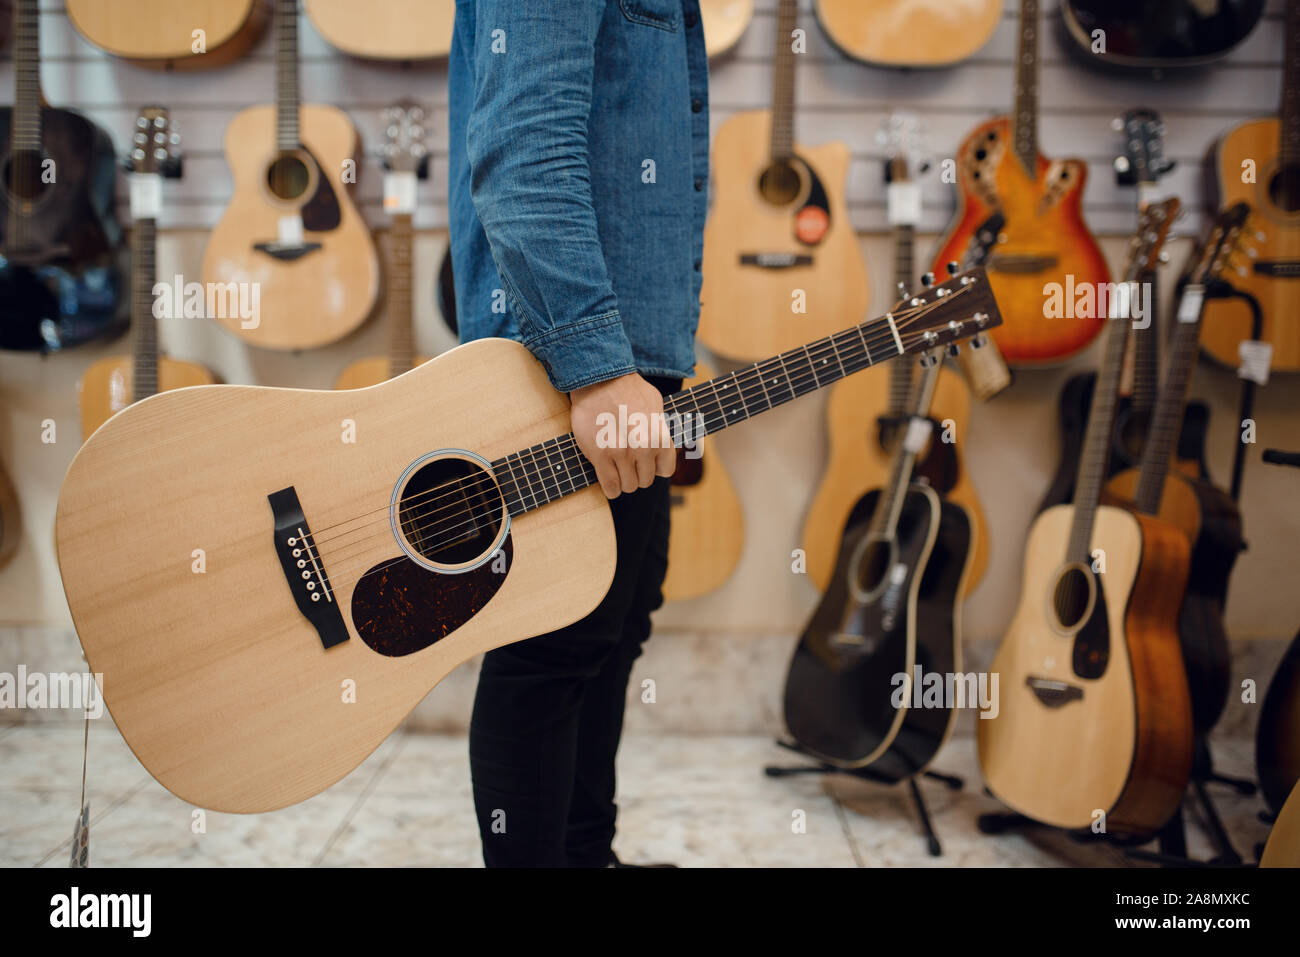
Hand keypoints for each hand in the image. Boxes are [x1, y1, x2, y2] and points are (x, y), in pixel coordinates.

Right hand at [570, 372, 675, 497]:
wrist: (599, 379)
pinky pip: (610, 486)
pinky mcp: (600, 456)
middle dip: (637, 474)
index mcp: (660, 437)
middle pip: (645, 480)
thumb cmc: (628, 389)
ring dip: (623, 481)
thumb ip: (661, 428)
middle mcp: (643, 448)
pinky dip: (611, 488)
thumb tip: (664, 443)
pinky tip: (609, 481)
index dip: (655, 467)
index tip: (646, 462)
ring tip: (617, 469)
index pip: (665, 471)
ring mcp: (621, 454)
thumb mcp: (657, 404)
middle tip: (627, 463)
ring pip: (628, 486)